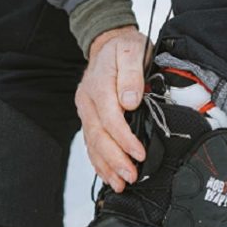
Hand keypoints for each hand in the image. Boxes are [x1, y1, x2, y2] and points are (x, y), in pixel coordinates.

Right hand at [76, 26, 149, 192]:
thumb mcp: (131, 50)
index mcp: (99, 83)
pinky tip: (109, 176)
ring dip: (106, 166)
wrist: (108, 44)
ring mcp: (86, 111)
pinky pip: (90, 143)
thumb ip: (131, 74)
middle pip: (98, 135)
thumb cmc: (123, 48)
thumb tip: (131, 100)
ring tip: (121, 183)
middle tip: (131, 176)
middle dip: (115, 159)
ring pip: (92, 143)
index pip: (109, 117)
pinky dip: (99, 162)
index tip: (140, 153)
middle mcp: (88, 100)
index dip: (124, 138)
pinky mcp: (89, 118)